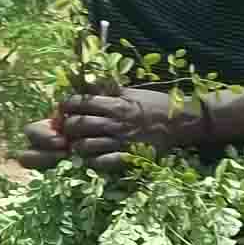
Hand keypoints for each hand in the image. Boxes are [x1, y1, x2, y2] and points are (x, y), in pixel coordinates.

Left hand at [60, 88, 198, 172]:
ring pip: (85, 145)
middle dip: (68, 126)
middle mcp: (114, 122)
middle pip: (78, 125)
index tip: (63, 108)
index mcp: (115, 104)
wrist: (180, 121)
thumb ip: (109, 90)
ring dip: (77, 145)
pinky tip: (91, 157)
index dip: (66, 105)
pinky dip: (92, 161)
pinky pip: (102, 162)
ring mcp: (120, 141)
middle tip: (68, 127)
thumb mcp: (131, 92)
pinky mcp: (128, 156)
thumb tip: (88, 82)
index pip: (80, 103)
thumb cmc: (155, 104)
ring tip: (77, 143)